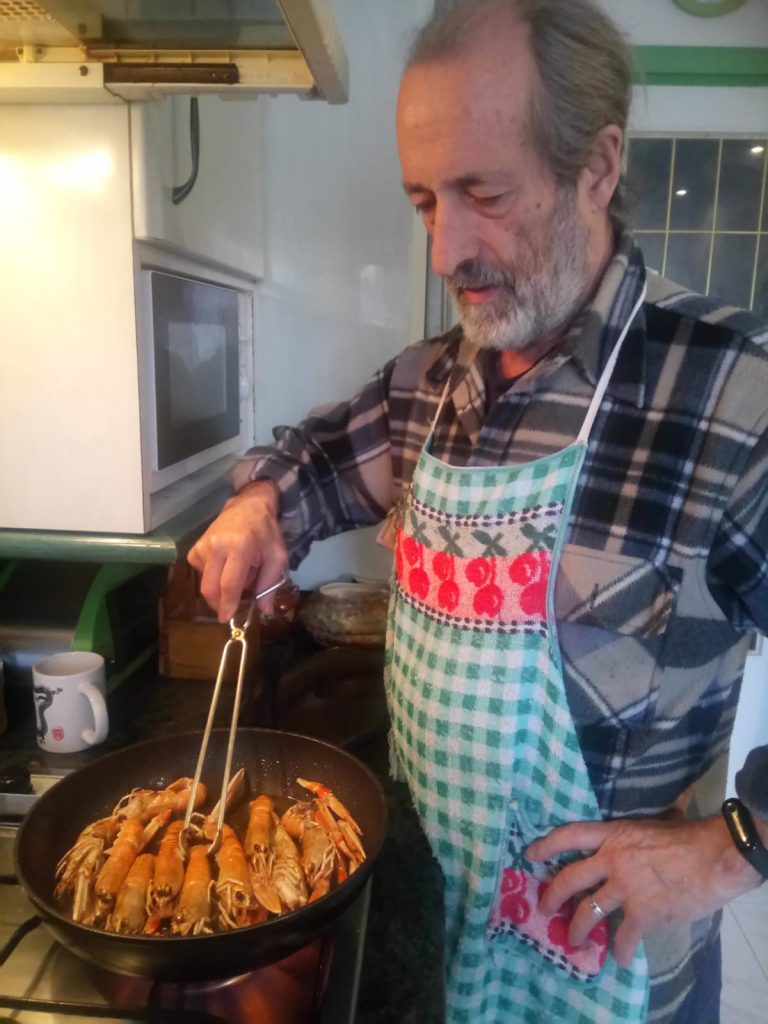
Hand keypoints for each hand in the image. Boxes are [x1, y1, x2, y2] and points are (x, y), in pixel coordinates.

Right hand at [187, 480, 287, 621]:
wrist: (248, 506)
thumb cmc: (265, 533)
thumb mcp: (276, 557)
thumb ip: (269, 584)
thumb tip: (265, 610)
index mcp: (239, 548)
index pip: (229, 584)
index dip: (227, 604)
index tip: (226, 618)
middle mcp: (217, 546)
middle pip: (210, 587)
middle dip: (218, 603)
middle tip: (228, 608)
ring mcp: (203, 545)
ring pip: (204, 581)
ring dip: (218, 587)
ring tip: (235, 573)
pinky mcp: (195, 547)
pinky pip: (200, 572)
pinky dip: (212, 576)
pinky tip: (224, 565)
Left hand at [525, 815, 761, 968]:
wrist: (713, 857)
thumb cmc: (687, 836)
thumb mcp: (651, 825)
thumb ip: (633, 833)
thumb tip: (634, 831)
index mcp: (613, 834)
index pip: (569, 835)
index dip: (546, 845)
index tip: (530, 854)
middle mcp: (611, 860)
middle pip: (569, 878)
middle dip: (552, 896)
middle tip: (543, 908)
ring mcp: (625, 888)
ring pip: (588, 911)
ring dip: (577, 929)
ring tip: (573, 941)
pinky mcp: (643, 913)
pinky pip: (623, 937)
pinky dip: (620, 950)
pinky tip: (621, 958)